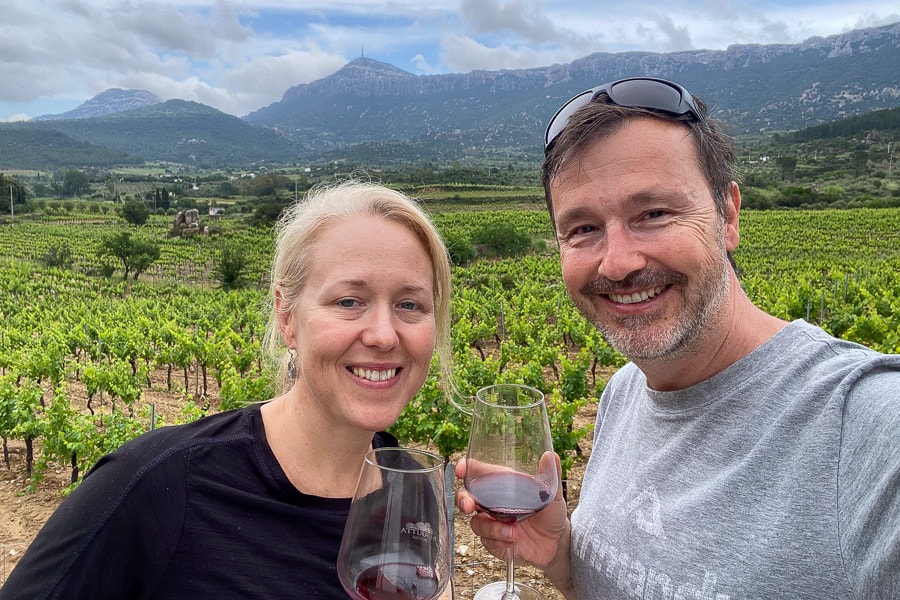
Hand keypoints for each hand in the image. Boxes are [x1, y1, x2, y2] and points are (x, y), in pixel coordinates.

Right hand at [455, 452, 568, 569]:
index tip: (461, 469)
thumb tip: (550, 455)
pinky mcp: (494, 541)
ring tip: (512, 531)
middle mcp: (492, 502)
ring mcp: (491, 522)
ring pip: (476, 522)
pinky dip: (498, 539)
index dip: (465, 468)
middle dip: (463, 500)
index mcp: (502, 484)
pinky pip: (486, 540)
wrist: (555, 544)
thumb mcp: (551, 494)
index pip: (477, 472)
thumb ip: (549, 475)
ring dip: (491, 527)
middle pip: (465, 497)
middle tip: (469, 505)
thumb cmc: (551, 514)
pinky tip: (513, 539)